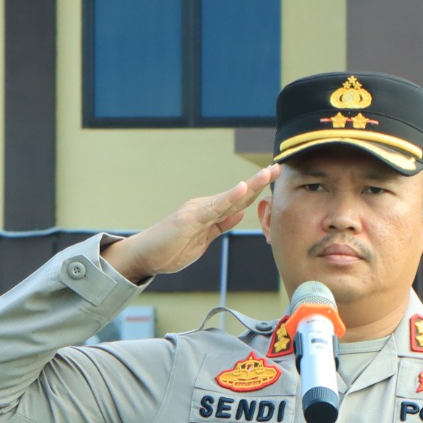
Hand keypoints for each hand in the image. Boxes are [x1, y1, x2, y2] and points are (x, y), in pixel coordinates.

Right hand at [101, 166, 278, 283]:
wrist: (144, 256)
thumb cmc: (171, 249)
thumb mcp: (204, 239)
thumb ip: (221, 224)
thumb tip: (240, 213)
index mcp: (211, 213)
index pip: (240, 200)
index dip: (258, 189)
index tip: (275, 177)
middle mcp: (206, 207)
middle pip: (239, 194)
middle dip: (260, 181)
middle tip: (279, 167)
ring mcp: (198, 211)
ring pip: (230, 197)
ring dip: (251, 184)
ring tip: (268, 172)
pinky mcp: (190, 219)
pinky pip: (214, 208)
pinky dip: (229, 197)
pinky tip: (243, 188)